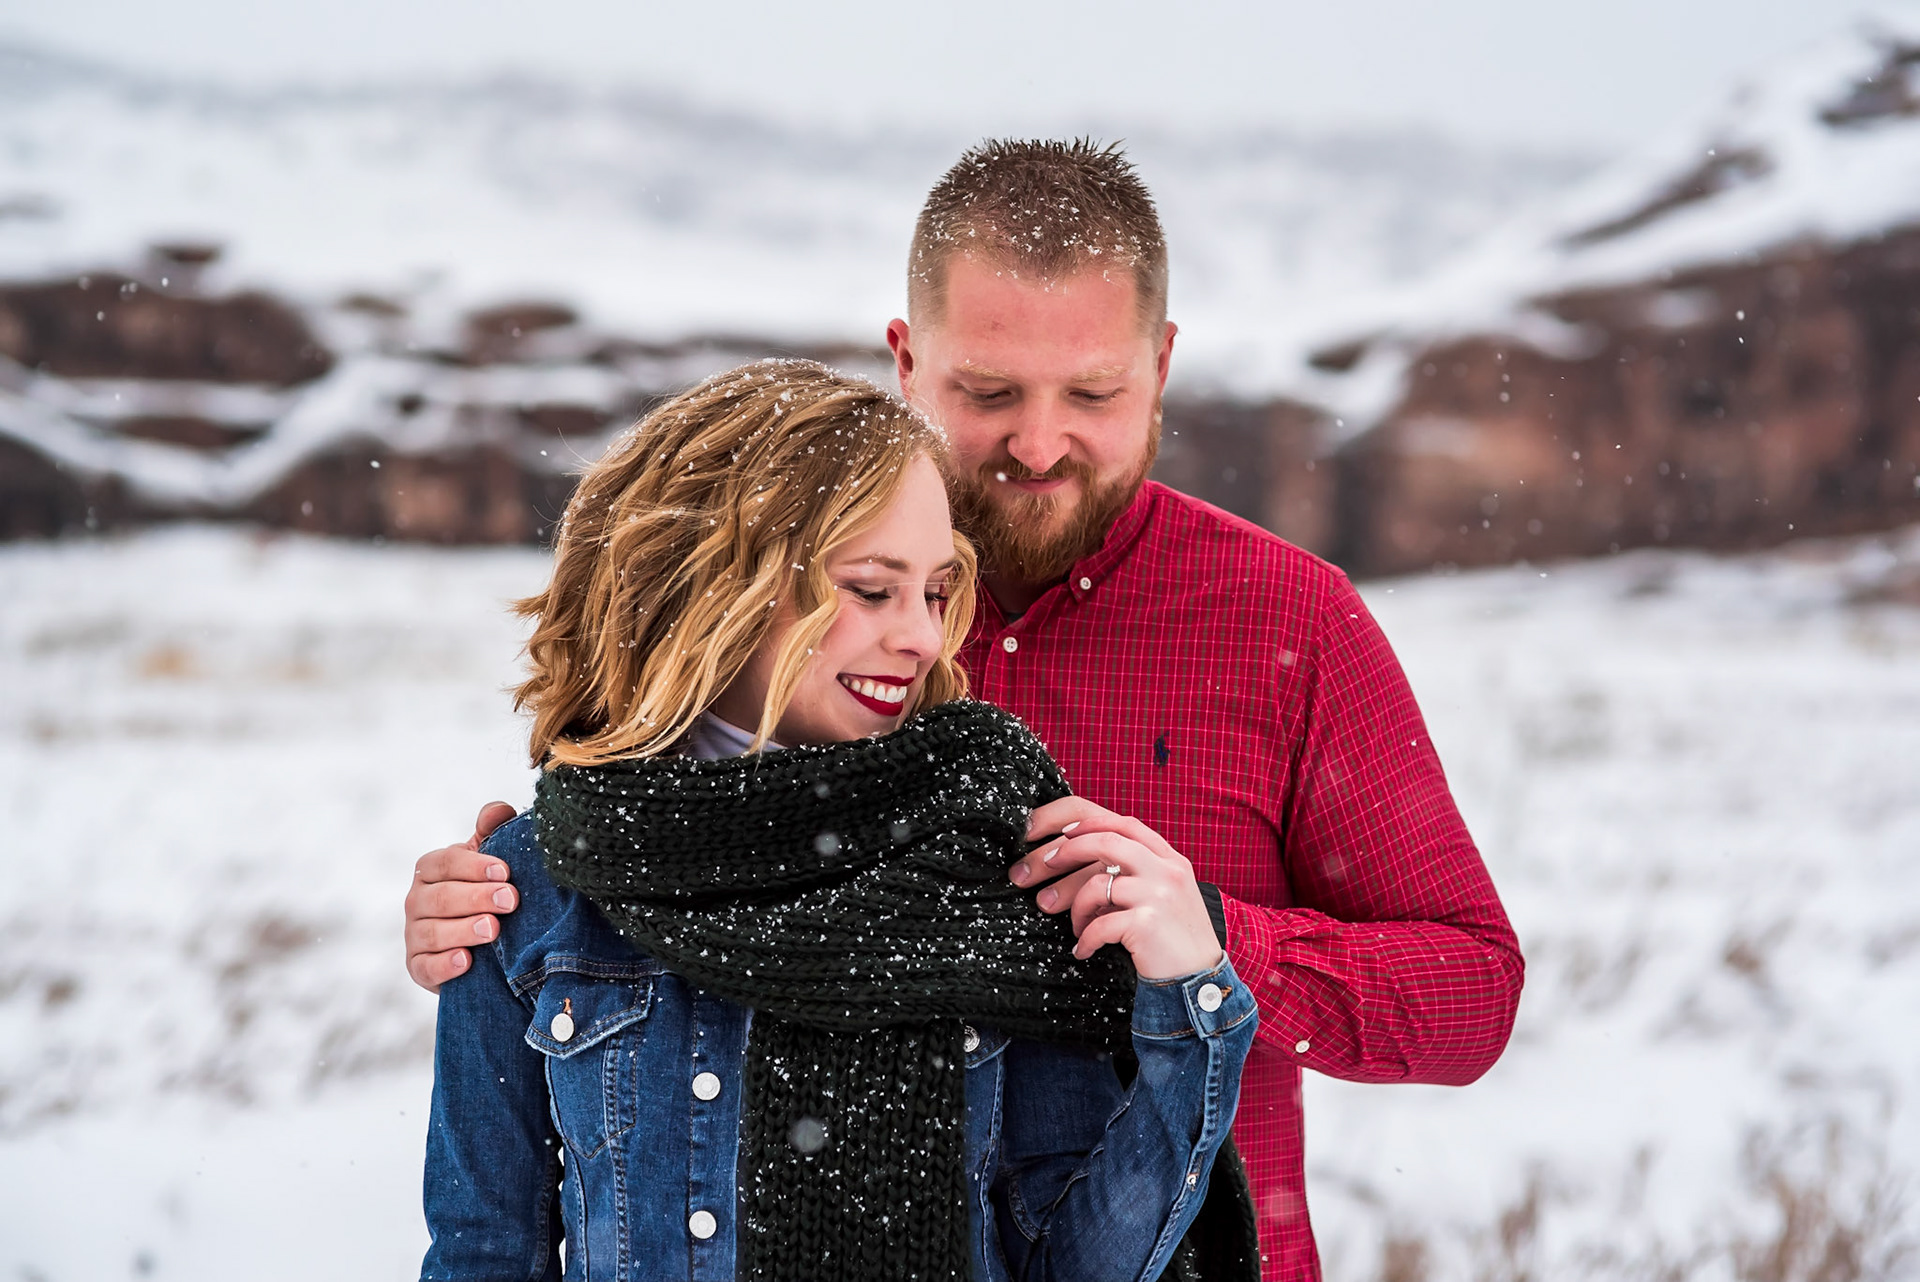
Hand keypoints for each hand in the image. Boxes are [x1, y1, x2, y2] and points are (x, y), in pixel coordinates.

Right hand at [404, 802, 519, 992]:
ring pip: (433, 932)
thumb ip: (492, 832)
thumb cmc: (484, 890)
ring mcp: (414, 935)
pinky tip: (466, 961)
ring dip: (463, 930)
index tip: (505, 872)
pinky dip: (444, 965)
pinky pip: (425, 966)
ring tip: (493, 929)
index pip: (445, 862)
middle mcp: (416, 900)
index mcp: (431, 869)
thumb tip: (499, 811)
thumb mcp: (489, 860)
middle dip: (477, 897)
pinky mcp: (417, 967)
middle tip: (510, 900)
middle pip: (441, 897)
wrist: (479, 944)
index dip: (474, 866)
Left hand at [1010, 797, 1221, 980]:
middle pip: (1106, 842)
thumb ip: (1142, 873)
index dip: (1090, 824)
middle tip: (1045, 862)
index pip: (1126, 825)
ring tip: (1079, 928)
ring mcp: (1158, 896)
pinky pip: (1099, 925)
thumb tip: (1092, 861)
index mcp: (1171, 860)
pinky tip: (1084, 950)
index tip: (1064, 833)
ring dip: (1077, 908)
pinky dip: (1085, 939)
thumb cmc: (1175, 939)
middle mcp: (1167, 872)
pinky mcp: (1146, 924)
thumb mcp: (1168, 894)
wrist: (1200, 979)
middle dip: (1068, 850)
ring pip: (1096, 885)